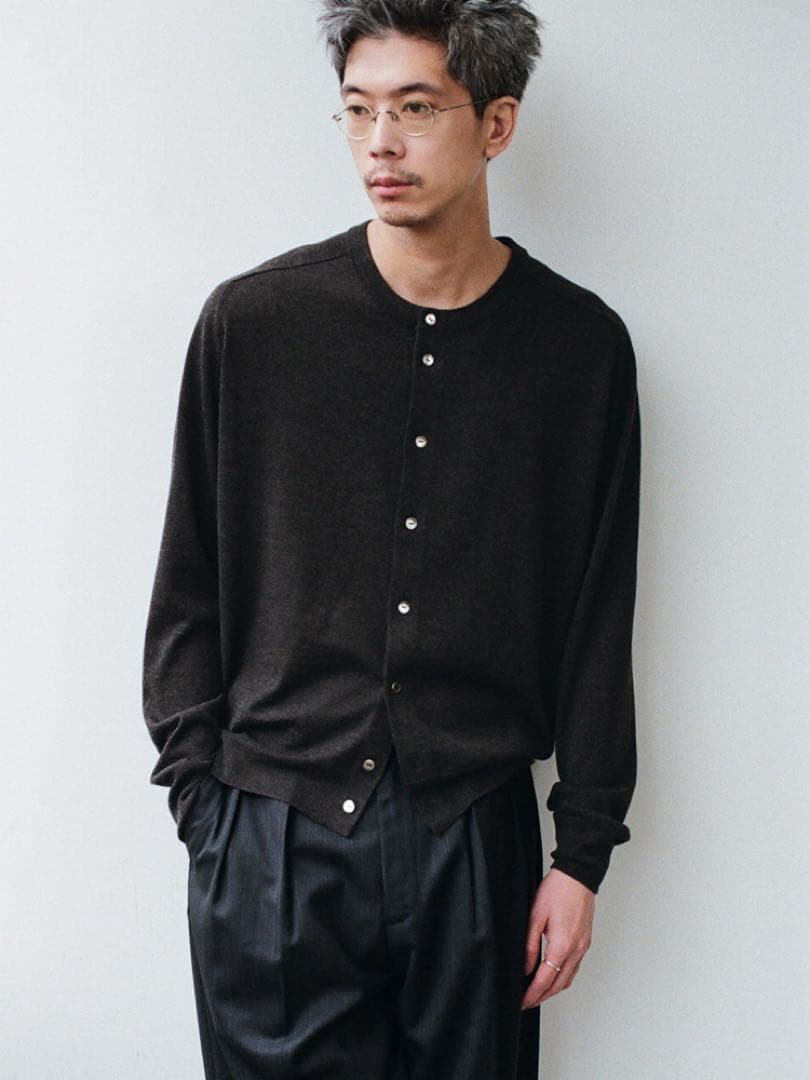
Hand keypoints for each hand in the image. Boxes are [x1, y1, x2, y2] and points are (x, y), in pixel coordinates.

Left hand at [521, 867, 594, 1007]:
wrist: (578, 875)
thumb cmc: (557, 890)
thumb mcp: (535, 915)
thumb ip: (529, 944)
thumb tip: (524, 967)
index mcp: (562, 945)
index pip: (546, 980)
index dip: (533, 994)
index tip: (523, 1002)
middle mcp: (576, 950)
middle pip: (559, 985)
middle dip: (542, 996)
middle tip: (527, 1002)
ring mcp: (583, 947)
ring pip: (568, 979)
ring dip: (553, 989)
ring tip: (537, 992)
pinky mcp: (585, 942)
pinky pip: (574, 968)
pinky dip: (563, 977)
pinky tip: (553, 976)